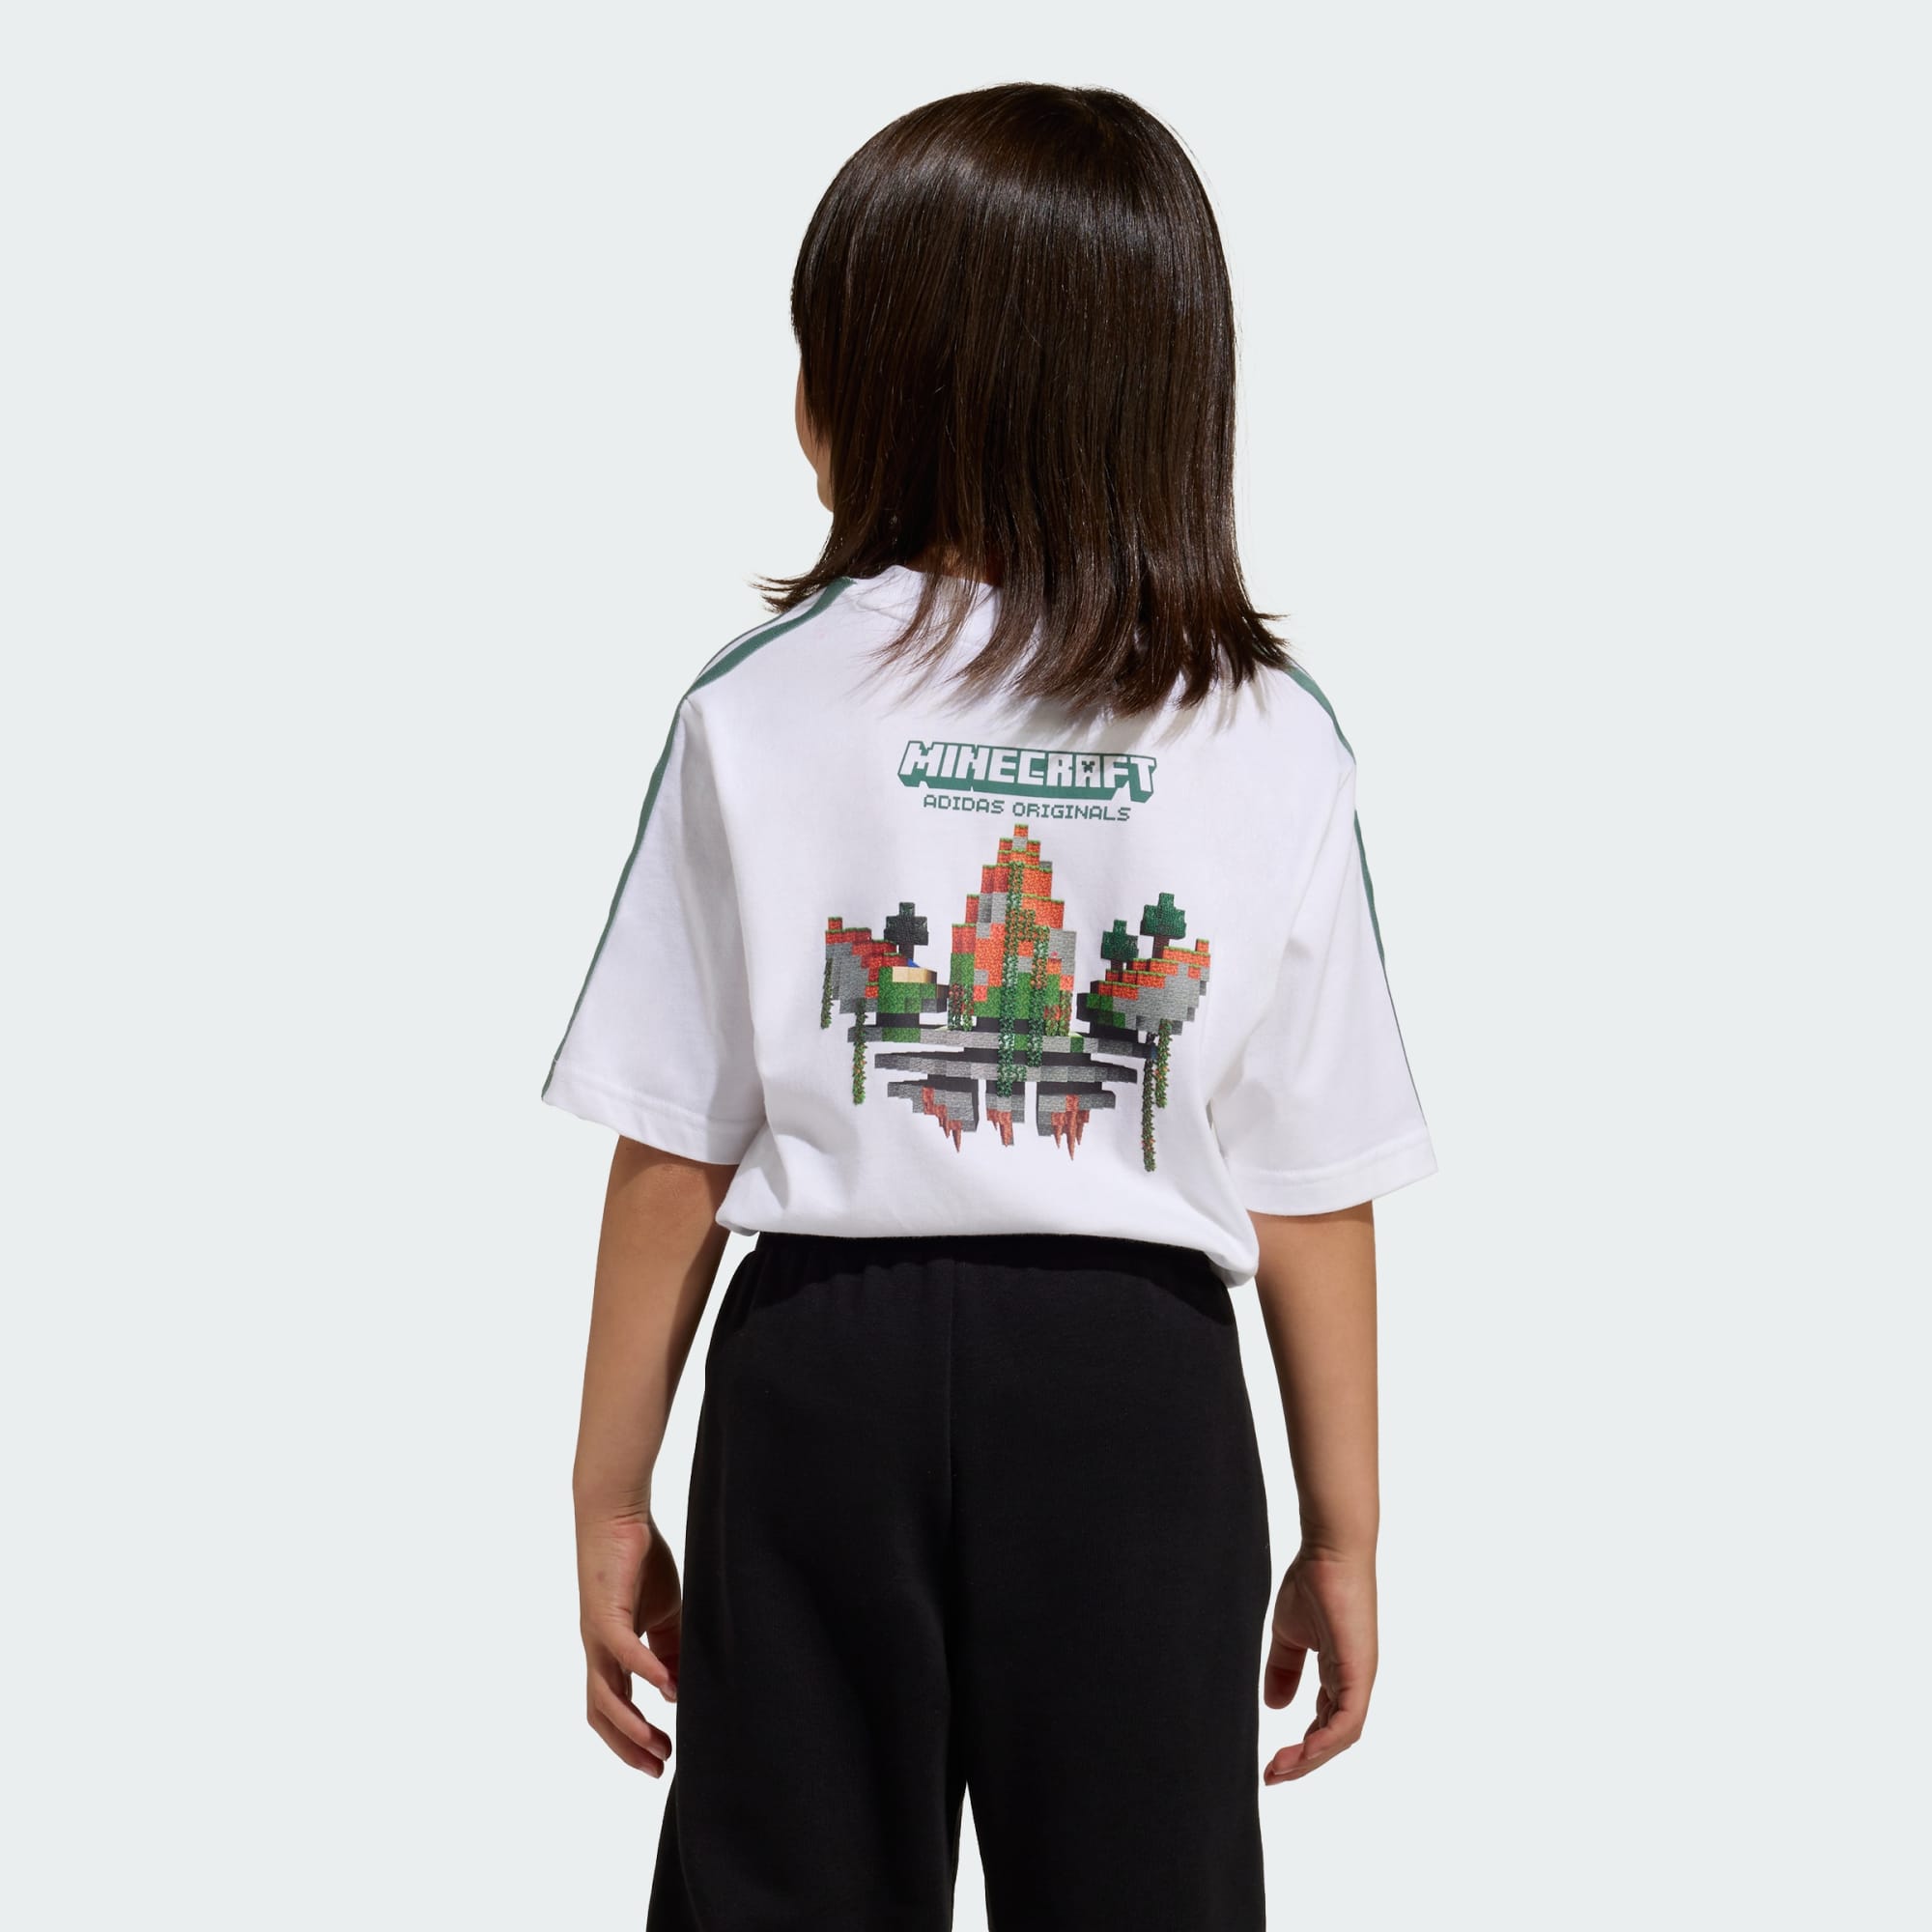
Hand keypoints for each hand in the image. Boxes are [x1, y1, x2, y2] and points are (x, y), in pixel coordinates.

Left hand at [577, 1508, 680, 1773]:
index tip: (663, 1758)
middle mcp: (598, 1651)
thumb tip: (677, 1691)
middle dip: (628, 1746)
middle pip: (603, 1713)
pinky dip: (643, 1672)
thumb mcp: (665, 1612)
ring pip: (605, 1695)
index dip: (635, 1737)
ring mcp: (598, 1635)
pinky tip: (665, 1687)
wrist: (618, 1515)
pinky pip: (622, 1652)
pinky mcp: (605, 1613)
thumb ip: (670, 1649)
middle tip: (658, 1767)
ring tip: (660, 1744)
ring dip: (631, 1725)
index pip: (616, 1706)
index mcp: (611, 1652)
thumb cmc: (639, 1560)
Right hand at [1263, 1545, 1376, 1783]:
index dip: (1301, 1747)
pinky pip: (1347, 1720)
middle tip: (1272, 1777)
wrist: (1329, 1552)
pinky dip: (1325, 1741)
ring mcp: (1359, 1678)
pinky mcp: (1359, 1670)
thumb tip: (1276, 1707)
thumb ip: (1284, 1669)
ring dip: (1311, 1758)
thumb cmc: (1312, 1583)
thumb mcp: (1288, 1634)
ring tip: (1280, 1769)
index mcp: (1339, 1674)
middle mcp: (1353, 1682)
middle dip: (1303, 1762)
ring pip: (1341, 1736)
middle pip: (1334, 1738)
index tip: (1272, 1764)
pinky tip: (1303, 1752)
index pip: (1325, 1723)